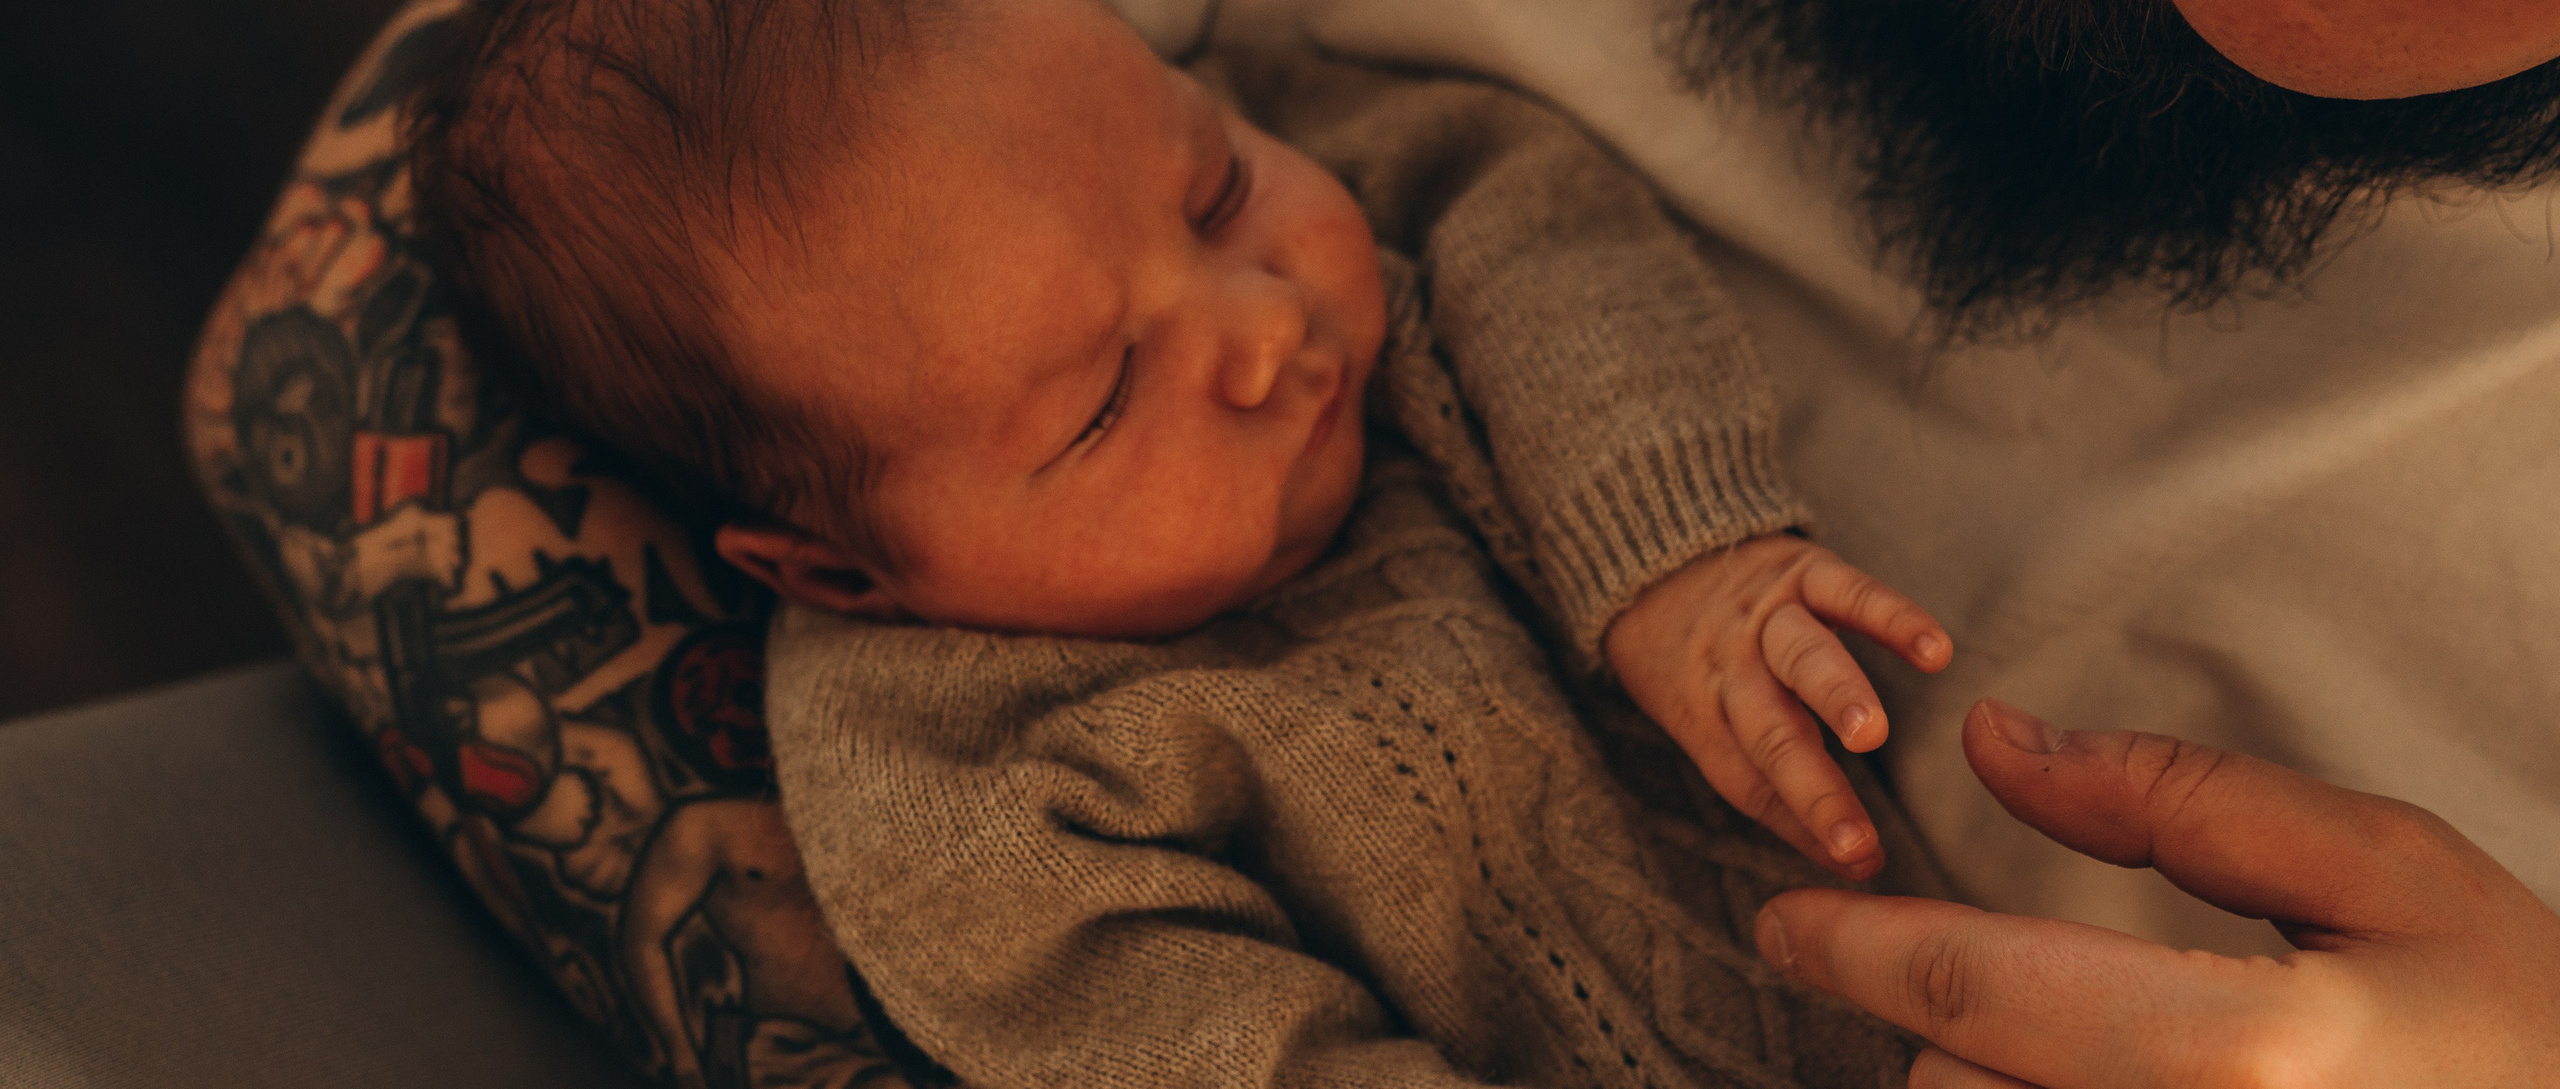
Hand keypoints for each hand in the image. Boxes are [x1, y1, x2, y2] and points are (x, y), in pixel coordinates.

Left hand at [1604, 534, 1950, 878]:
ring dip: (1837, 695)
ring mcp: (1763, 617)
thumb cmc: (1685, 662)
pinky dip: (1893, 618)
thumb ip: (1768, 781)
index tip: (1859, 864)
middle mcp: (1730, 670)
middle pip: (1770, 735)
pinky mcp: (1798, 569)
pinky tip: (1936, 651)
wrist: (1648, 558)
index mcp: (1702, 717)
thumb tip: (1854, 865)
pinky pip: (1848, 592)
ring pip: (1801, 659)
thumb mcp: (1697, 722)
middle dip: (1813, 790)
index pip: (1747, 783)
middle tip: (1858, 840)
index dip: (1799, 825)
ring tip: (1872, 736)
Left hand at [1755, 699, 2559, 1087]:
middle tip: (2004, 983)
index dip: (1852, 946)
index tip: (1784, 918)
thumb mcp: (2384, 868)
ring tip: (2072, 1046)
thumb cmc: (2519, 1017)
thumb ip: (2176, 800)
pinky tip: (2071, 1072)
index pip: (1973, 991)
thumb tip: (1998, 742)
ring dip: (1986, 1084)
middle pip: (1950, 1084)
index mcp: (2239, 1051)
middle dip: (1945, 1021)